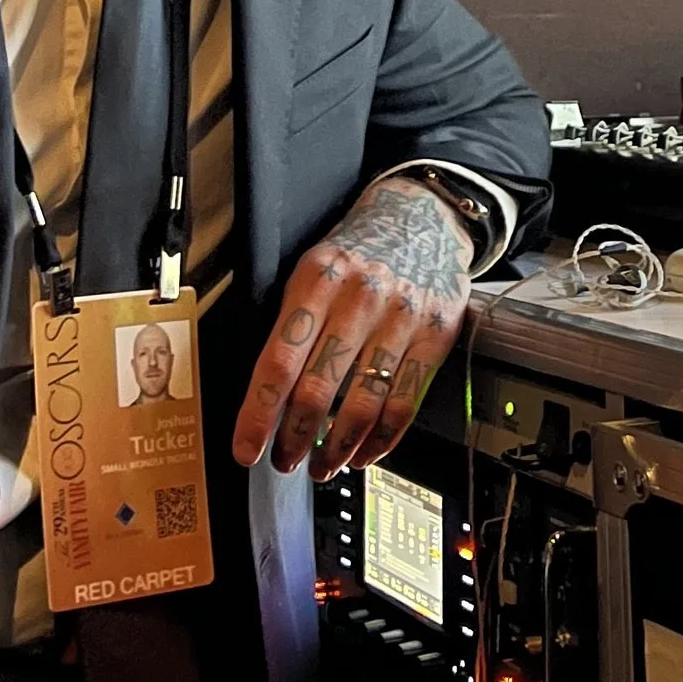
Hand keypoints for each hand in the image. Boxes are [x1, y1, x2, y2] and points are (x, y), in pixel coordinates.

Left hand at [231, 174, 474, 477]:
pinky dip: (381, 438)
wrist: (424, 216)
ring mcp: (402, 317)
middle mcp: (361, 297)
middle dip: (294, 437)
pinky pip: (405, 402)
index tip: (247, 447)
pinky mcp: (436, 334)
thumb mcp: (313, 269)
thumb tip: (265, 395)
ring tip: (323, 465)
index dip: (259, 413)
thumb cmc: (358, 252)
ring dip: (338, 447)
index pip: (278, 360)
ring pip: (363, 402)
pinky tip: (364, 452)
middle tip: (284, 460)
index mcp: (317, 279)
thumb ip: (291, 323)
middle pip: (318, 387)